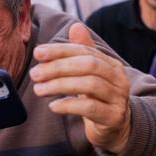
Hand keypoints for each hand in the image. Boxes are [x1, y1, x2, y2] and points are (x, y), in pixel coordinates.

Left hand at [31, 23, 132, 153]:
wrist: (117, 129)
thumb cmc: (99, 99)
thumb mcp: (91, 75)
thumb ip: (84, 52)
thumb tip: (76, 26)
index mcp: (112, 65)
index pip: (85, 51)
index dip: (60, 50)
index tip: (38, 53)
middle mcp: (119, 79)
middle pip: (88, 65)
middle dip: (58, 67)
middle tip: (36, 74)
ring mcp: (118, 99)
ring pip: (89, 85)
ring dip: (60, 85)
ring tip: (39, 89)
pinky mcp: (113, 117)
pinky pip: (90, 108)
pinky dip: (69, 105)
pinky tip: (53, 106)